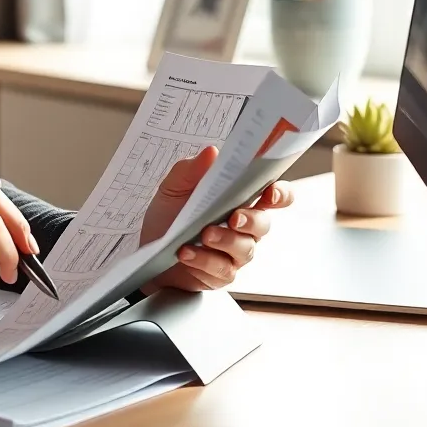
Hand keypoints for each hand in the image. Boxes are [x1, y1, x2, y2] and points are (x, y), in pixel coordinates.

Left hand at [138, 145, 291, 292]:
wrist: (147, 247)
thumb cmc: (168, 215)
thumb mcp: (173, 187)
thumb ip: (191, 170)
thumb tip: (212, 152)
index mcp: (238, 201)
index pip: (273, 197)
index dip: (280, 194)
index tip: (270, 192)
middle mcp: (243, 228)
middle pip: (263, 224)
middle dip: (251, 219)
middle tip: (233, 217)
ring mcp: (234, 253)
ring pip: (244, 248)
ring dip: (224, 240)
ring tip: (203, 235)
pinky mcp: (221, 274)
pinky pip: (221, 269)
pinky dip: (203, 260)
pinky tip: (186, 253)